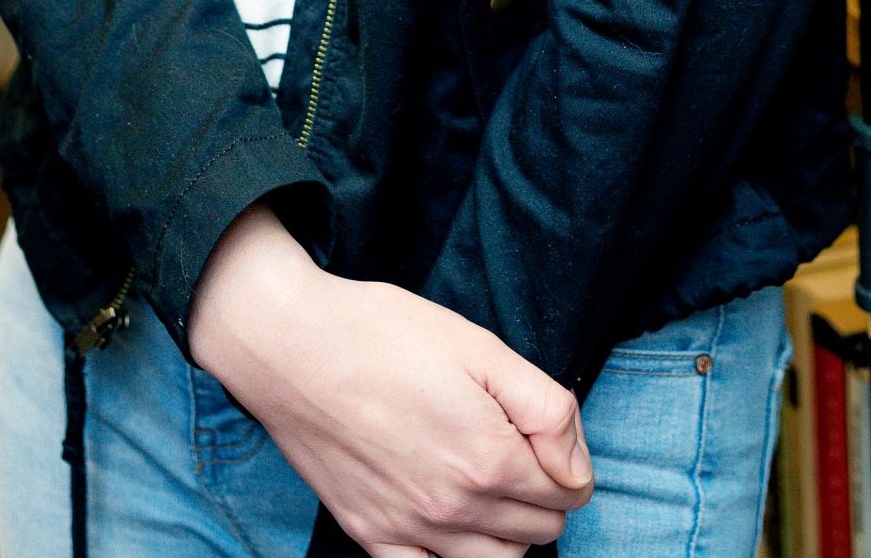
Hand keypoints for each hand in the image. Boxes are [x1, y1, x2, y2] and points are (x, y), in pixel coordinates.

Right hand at [188, 203, 592, 557]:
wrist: (293, 347)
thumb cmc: (385, 334)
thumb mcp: (481, 346)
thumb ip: (547, 408)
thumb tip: (577, 467)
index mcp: (489, 458)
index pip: (570, 492)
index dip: (570, 459)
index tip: (545, 430)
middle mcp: (453, 508)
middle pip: (539, 530)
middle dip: (543, 492)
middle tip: (518, 444)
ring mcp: (409, 531)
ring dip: (507, 528)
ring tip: (486, 475)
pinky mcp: (371, 537)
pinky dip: (453, 556)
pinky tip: (447, 516)